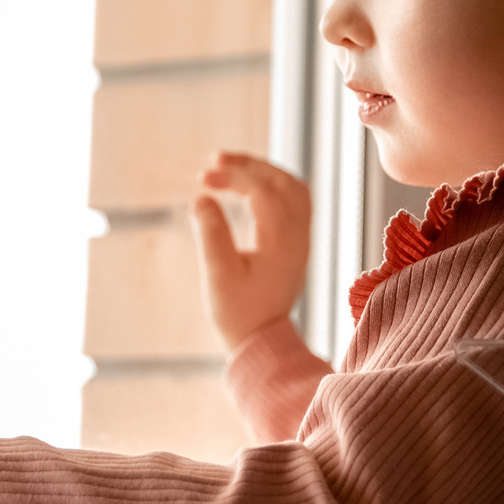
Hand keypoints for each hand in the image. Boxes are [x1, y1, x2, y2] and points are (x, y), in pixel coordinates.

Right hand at [191, 150, 311, 350]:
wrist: (262, 342)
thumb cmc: (238, 313)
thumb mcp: (218, 275)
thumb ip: (211, 234)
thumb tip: (202, 197)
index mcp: (281, 242)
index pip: (263, 191)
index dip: (233, 176)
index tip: (203, 178)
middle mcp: (298, 237)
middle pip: (283, 181)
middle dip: (249, 165)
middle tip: (214, 161)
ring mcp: (301, 240)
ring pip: (293, 188)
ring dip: (263, 171)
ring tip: (229, 167)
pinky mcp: (296, 245)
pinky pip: (294, 202)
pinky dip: (272, 186)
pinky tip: (247, 189)